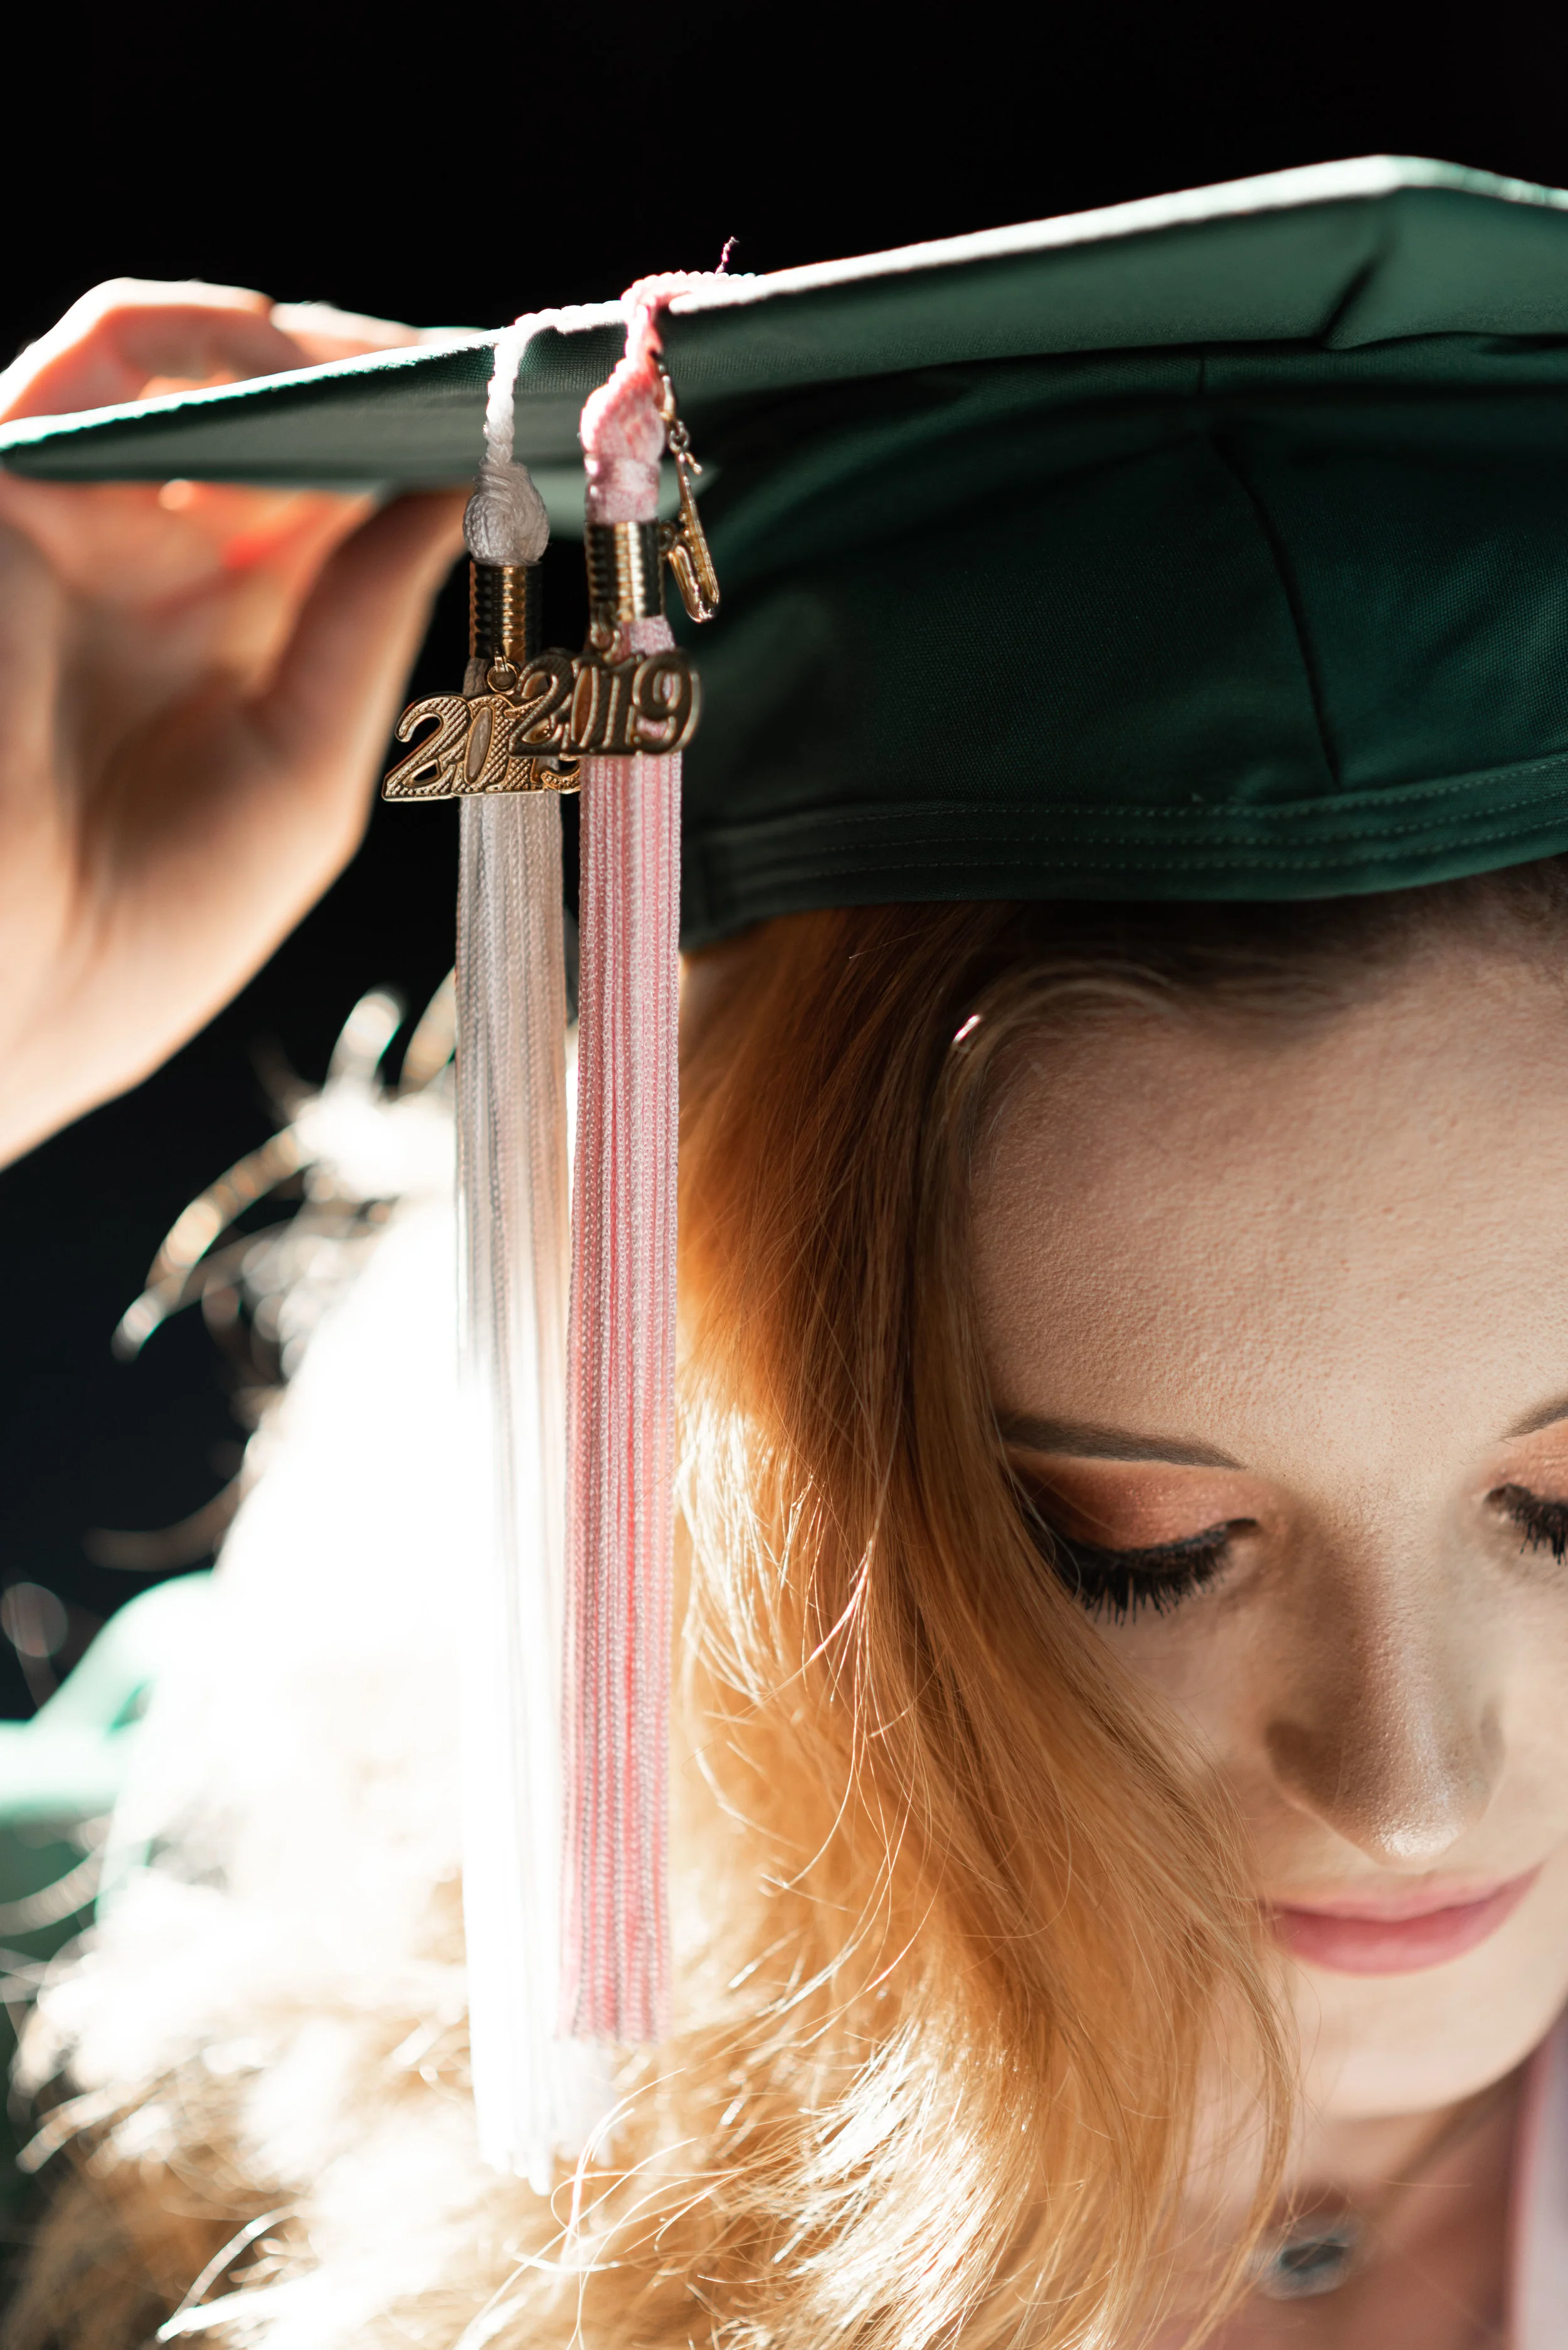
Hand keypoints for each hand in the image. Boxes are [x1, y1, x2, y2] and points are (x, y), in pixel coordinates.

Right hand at [0, 279, 464, 1163]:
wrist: (1, 1000)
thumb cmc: (140, 935)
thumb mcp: (304, 777)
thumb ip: (367, 624)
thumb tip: (461, 494)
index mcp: (235, 641)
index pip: (345, 505)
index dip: (431, 458)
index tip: (530, 436)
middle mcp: (161, 565)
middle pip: (288, 425)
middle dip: (394, 394)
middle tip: (500, 385)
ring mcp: (89, 520)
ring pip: (204, 369)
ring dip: (317, 353)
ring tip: (412, 377)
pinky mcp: (10, 487)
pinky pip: (103, 357)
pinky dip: (204, 334)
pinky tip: (294, 363)